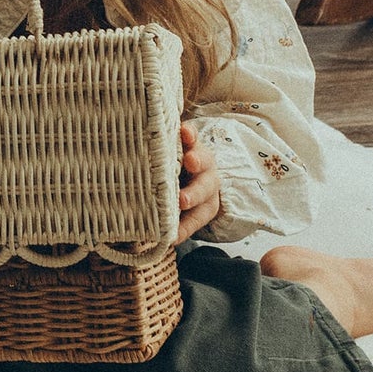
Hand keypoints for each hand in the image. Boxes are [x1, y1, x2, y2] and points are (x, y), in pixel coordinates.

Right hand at [176, 123, 221, 243]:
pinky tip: (184, 131)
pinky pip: (193, 135)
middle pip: (204, 188)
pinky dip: (189, 133)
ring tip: (190, 160)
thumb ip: (177, 223)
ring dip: (197, 160)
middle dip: (194, 194)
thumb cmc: (182, 190)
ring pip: (202, 159)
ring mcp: (200, 157)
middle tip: (183, 200)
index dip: (187, 225)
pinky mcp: (192, 139)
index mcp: (206, 202)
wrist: (193, 160)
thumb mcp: (183, 210)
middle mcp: (207, 180)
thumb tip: (166, 240)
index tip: (174, 235)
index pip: (198, 215)